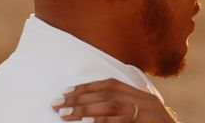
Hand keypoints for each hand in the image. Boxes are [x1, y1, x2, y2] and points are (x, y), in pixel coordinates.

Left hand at [51, 78, 179, 122]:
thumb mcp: (143, 119)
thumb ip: (125, 111)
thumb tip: (95, 114)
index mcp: (143, 96)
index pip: (111, 84)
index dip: (88, 87)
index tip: (67, 92)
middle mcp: (144, 100)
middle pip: (107, 92)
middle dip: (80, 97)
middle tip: (57, 103)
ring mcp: (146, 112)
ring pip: (111, 104)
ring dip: (85, 109)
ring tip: (64, 114)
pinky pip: (121, 120)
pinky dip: (102, 120)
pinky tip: (87, 122)